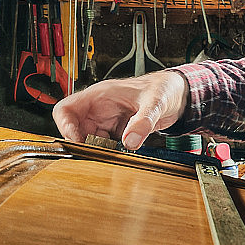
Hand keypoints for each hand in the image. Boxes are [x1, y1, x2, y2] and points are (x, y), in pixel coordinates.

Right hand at [52, 70, 188, 149]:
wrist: (178, 94)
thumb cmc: (164, 88)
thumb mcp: (156, 102)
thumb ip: (144, 121)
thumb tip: (131, 142)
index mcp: (100, 95)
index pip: (66, 109)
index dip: (65, 127)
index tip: (79, 142)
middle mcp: (99, 108)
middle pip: (74, 129)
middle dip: (82, 144)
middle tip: (99, 154)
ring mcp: (107, 121)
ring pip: (88, 139)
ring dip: (96, 150)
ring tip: (112, 156)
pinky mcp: (117, 131)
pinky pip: (104, 145)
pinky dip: (108, 153)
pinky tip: (120, 156)